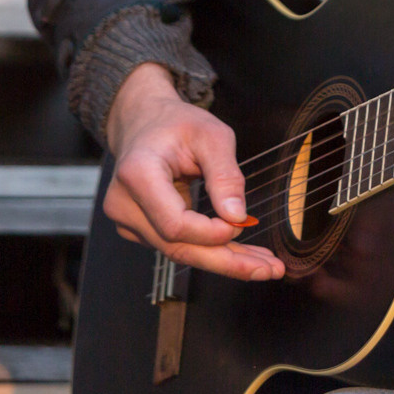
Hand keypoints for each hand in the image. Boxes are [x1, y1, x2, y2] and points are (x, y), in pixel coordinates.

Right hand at [102, 63, 283, 281]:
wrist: (144, 123)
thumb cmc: (177, 124)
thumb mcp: (211, 136)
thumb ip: (225, 175)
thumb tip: (237, 216)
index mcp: (137, 174)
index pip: (174, 223)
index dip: (211, 233)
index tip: (243, 224)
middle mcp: (124, 204)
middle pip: (177, 247)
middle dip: (227, 262)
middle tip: (270, 270)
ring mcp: (128, 221)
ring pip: (180, 252)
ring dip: (225, 261)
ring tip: (266, 265)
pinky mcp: (139, 230)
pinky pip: (178, 246)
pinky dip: (212, 251)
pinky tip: (244, 256)